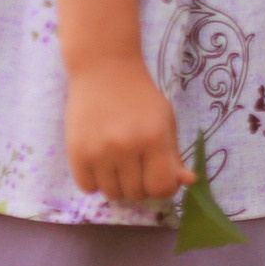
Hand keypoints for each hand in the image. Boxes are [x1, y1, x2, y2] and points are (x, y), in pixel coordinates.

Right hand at [65, 56, 193, 205]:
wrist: (104, 71)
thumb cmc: (140, 97)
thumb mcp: (165, 121)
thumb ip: (175, 155)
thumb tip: (188, 182)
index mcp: (154, 138)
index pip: (162, 187)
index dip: (164, 188)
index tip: (159, 178)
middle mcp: (126, 147)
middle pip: (136, 194)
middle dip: (140, 186)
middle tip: (138, 167)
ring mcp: (99, 151)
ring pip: (112, 194)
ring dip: (118, 185)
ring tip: (119, 164)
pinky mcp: (76, 152)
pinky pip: (88, 188)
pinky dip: (95, 182)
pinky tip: (100, 163)